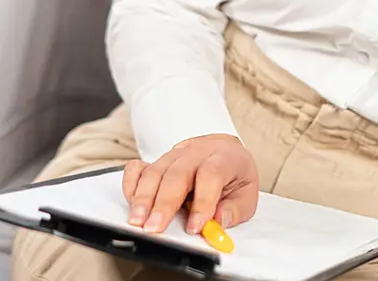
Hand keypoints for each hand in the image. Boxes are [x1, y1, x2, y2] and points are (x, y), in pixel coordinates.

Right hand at [122, 133, 258, 235]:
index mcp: (222, 158)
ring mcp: (174, 154)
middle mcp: (196, 153)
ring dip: (143, 198)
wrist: (223, 149)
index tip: (195, 227)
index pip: (211, 176)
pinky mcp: (158, 160)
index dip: (202, 202)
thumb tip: (219, 221)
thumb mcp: (247, 192)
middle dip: (163, 204)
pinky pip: (139, 167)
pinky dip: (131, 184)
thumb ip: (236, 209)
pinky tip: (130, 202)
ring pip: (155, 172)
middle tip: (154, 228)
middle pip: (177, 175)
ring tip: (137, 221)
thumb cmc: (233, 174)